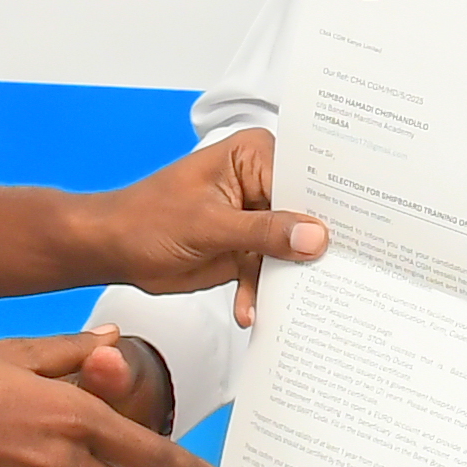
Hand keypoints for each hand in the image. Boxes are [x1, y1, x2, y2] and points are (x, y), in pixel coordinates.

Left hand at [81, 129, 323, 325]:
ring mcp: (254, 217)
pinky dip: (261, 292)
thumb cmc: (146, 219)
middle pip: (304, 214)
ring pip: (290, 248)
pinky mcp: (246, 247)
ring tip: (293, 302)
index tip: (355, 233)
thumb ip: (264, 231)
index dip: (329, 206)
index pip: (305, 178)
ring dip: (286, 277)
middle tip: (335, 273)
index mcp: (253, 155)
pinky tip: (249, 311)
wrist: (111, 249)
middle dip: (313, 246)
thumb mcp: (209, 225)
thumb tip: (316, 236)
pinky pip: (269, 270)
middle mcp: (260, 181)